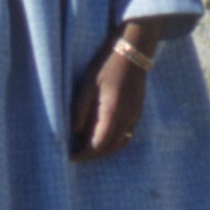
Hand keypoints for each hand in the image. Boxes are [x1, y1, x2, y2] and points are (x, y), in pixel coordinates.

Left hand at [71, 34, 150, 160]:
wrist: (133, 51)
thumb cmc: (106, 65)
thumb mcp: (87, 84)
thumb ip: (80, 109)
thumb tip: (74, 132)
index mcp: (113, 111)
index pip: (98, 144)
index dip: (85, 154)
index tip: (71, 157)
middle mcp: (127, 117)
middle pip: (110, 148)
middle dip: (93, 156)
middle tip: (77, 155)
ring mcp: (135, 115)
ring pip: (120, 143)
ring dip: (105, 150)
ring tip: (88, 149)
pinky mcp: (138, 111)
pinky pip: (127, 135)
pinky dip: (114, 142)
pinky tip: (103, 137)